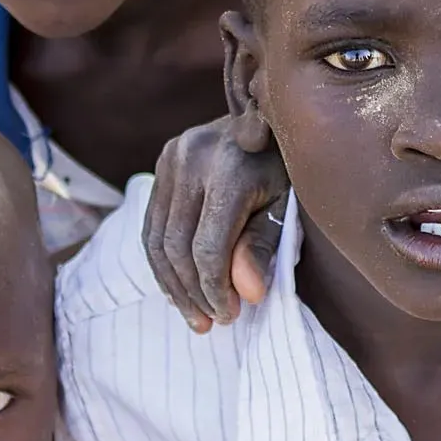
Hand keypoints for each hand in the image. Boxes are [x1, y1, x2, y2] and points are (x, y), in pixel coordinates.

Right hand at [144, 117, 290, 330]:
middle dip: (192, 293)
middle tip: (211, 323)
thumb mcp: (287, 205)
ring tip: (194, 316)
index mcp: (229, 169)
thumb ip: (264, 245)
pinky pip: (151, 224)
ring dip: (173, 285)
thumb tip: (247, 293)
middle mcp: (192, 158)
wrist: (274, 117)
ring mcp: (171, 157)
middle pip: (177, 247)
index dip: (215, 289)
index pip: (208, 247)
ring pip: (157, 239)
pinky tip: (179, 288)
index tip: (231, 315)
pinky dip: (162, 262)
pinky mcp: (162, 162)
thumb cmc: (289, 168)